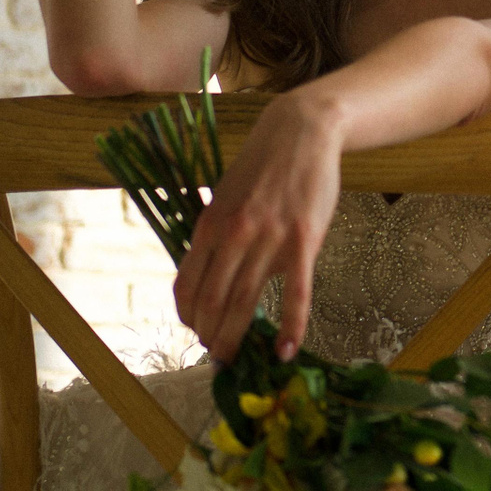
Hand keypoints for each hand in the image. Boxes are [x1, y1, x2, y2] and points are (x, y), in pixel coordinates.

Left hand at [172, 94, 341, 361]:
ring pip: (245, 300)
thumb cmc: (263, 166)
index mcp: (210, 224)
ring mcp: (269, 237)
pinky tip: (286, 350)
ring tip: (237, 358)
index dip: (188, 314)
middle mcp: (234, 234)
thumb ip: (222, 234)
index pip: (187, 283)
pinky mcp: (304, 239)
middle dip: (210, 334)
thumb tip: (220, 275)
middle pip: (213, 300)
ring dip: (237, 336)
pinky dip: (290, 325)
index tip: (196, 330)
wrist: (302, 132)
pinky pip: (296, 292)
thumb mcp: (228, 196)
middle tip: (217, 355)